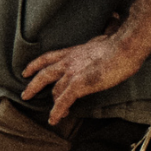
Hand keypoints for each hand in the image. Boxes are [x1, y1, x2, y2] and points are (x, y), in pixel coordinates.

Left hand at [23, 26, 143, 123]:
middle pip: (44, 75)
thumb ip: (101, 40)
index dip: (35, 65)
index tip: (25, 72)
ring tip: (54, 116)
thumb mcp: (105, 39)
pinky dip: (57, 112)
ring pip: (54, 91)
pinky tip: (54, 120)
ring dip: (54, 104)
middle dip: (33, 86)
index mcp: (73, 52)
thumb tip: (109, 30)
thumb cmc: (121, 43)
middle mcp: (68, 62)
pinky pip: (63, 101)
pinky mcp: (79, 85)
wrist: (125, 47)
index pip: (48, 58)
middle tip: (25, 95)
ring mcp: (72, 74)